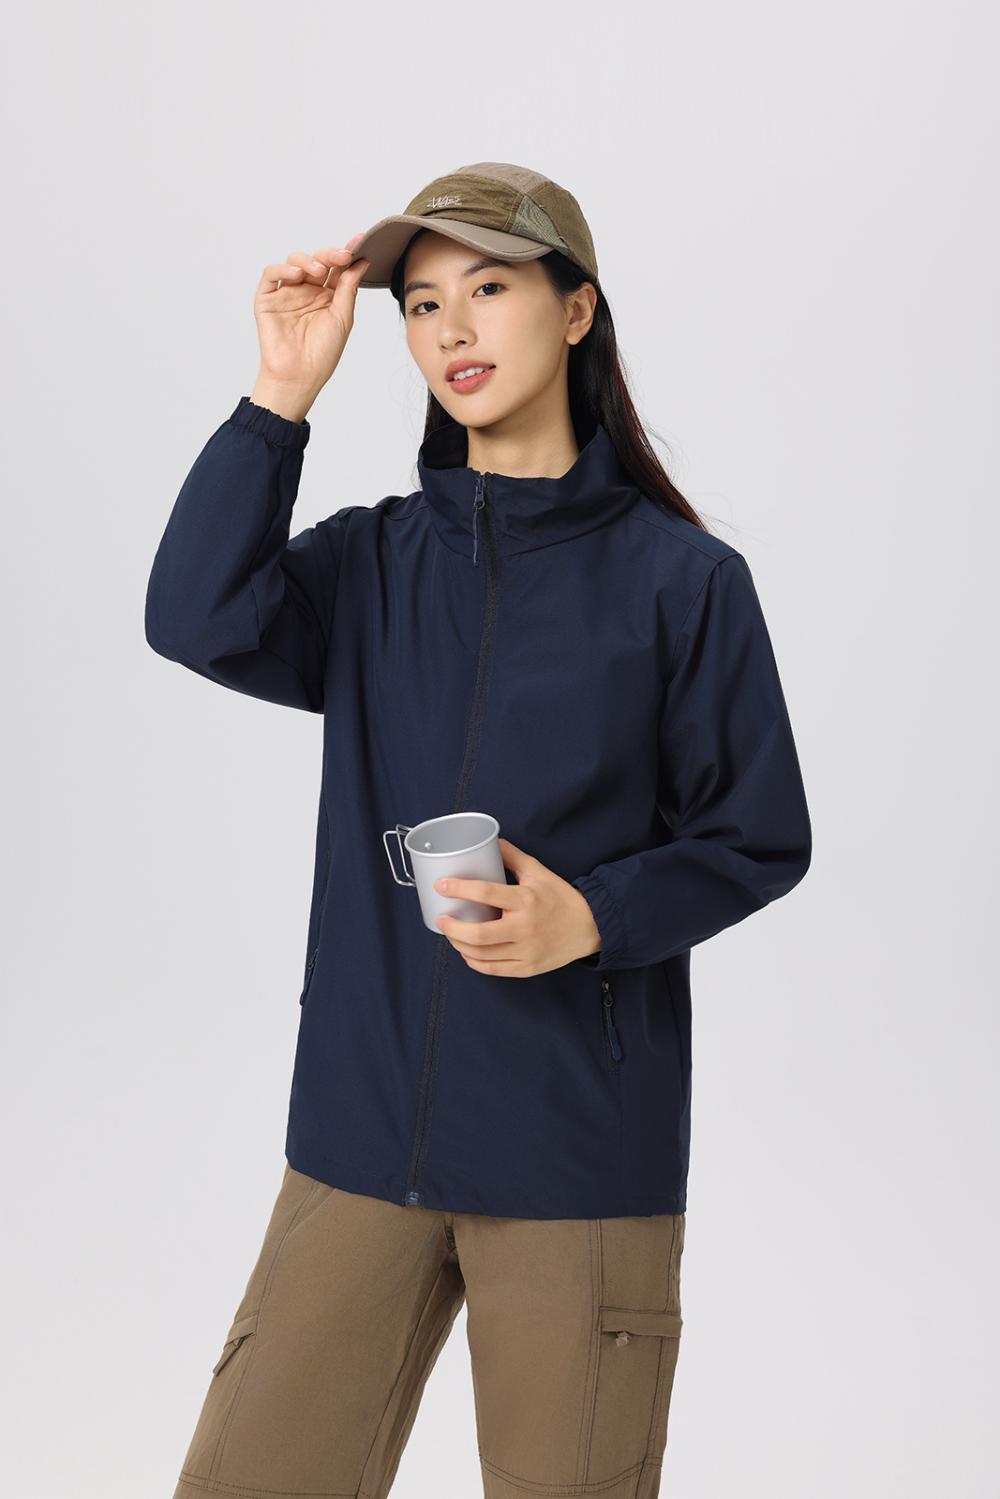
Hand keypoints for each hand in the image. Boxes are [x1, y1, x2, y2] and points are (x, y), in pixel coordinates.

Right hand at [251, 233, 369, 399]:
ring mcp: (287, 294)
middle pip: (316, 261)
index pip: (336, 268)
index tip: (359, 243)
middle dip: (330, 255)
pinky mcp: (267, 299)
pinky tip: (296, 275)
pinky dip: (282, 269)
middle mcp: (307, 291)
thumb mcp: (343, 317)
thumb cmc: (322, 353)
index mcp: (327, 296)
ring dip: (308, 261)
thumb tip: (362, 262)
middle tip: (342, 256)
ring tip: (319, 271)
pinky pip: (271, 275)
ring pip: (294, 262)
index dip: (346, 255)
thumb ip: (349, 288)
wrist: (300, 376)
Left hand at [433, 837, 601, 976]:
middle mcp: (524, 927)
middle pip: (478, 933)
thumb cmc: (562, 898)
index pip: (486, 893)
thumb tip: (492, 841)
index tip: (442, 886)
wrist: (590, 927)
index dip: (459, 889)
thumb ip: (514, 857)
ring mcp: (526, 950)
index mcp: (525, 899)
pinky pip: (494, 969)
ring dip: (459, 944)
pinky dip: (475, 962)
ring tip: (451, 934)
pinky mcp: (528, 967)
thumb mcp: (539, 872)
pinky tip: (467, 953)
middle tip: (441, 919)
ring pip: (482, 953)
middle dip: (452, 927)